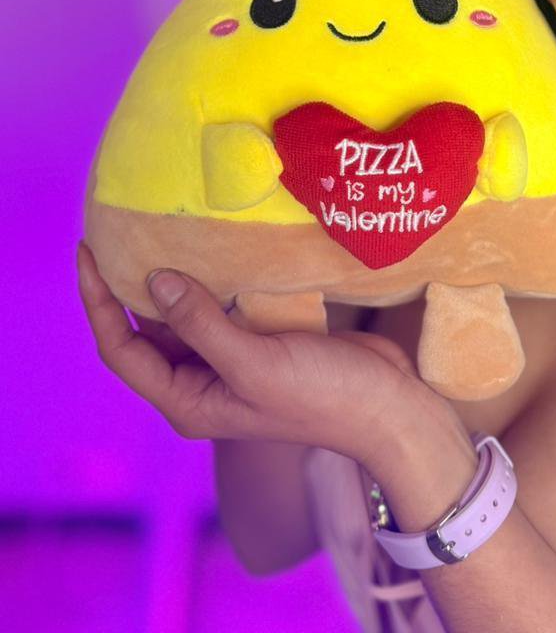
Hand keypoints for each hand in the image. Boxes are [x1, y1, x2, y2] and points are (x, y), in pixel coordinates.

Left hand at [76, 241, 465, 474]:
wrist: (387, 406)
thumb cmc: (322, 397)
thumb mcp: (254, 363)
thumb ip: (201, 324)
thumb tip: (155, 280)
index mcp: (188, 400)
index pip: (123, 348)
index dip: (99, 302)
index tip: (87, 251)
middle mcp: (201, 382)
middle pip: (146, 330)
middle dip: (127, 285)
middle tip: (118, 229)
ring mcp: (231, 360)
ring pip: (183, 314)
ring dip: (171, 277)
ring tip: (157, 228)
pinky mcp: (260, 339)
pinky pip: (220, 305)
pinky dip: (210, 277)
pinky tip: (209, 245)